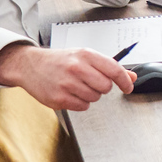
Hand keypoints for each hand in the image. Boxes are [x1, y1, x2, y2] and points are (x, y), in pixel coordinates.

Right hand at [0, 42, 135, 110]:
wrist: (30, 65)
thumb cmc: (60, 61)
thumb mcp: (85, 57)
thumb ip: (109, 67)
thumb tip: (131, 76)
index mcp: (85, 55)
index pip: (114, 70)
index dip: (125, 81)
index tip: (128, 87)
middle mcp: (76, 68)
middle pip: (106, 87)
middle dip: (101, 87)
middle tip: (90, 81)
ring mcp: (66, 84)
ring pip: (95, 98)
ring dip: (90, 95)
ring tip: (76, 85)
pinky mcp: (59, 98)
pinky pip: (83, 106)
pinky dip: (80, 102)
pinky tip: (70, 93)